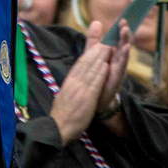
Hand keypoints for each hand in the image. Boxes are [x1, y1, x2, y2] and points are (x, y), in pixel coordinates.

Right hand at [49, 22, 111, 144]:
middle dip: (97, 51)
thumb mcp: (65, 95)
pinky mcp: (87, 98)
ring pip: (92, 70)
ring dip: (101, 58)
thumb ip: (72, 86)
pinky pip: (95, 83)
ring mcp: (80, 89)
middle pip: (87, 63)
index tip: (97, 46)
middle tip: (106, 40)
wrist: (59, 127)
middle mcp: (74, 82)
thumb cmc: (62, 114)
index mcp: (69, 82)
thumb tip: (75, 79)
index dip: (90, 54)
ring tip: (109, 47)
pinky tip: (106, 65)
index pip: (80, 64)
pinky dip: (101, 73)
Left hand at [86, 19, 130, 115]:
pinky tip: (126, 48)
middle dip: (124, 32)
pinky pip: (122, 66)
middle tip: (124, 22)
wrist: (94, 99)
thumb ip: (94, 40)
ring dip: (126, 41)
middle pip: (123, 43)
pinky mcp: (116, 78)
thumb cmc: (96, 76)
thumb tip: (96, 21)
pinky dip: (125, 57)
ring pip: (124, 53)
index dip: (119, 28)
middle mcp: (117, 60)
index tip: (122, 17)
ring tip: (126, 30)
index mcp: (112, 53)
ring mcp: (118, 69)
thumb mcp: (92, 54)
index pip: (117, 38)